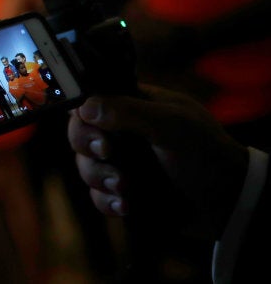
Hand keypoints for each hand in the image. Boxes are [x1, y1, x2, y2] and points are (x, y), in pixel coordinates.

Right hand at [67, 84, 248, 237]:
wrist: (229, 201)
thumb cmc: (206, 152)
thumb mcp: (171, 124)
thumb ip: (129, 112)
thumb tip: (86, 107)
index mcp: (132, 106)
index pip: (91, 102)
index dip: (83, 116)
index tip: (96, 129)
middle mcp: (122, 132)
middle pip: (80, 134)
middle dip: (87, 147)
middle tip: (106, 154)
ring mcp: (122, 162)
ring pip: (85, 167)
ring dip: (99, 178)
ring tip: (125, 188)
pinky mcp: (124, 191)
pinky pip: (97, 196)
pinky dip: (107, 201)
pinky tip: (126, 206)